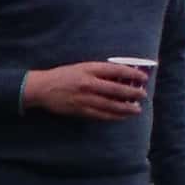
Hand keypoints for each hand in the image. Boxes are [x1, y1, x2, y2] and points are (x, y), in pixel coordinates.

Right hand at [24, 59, 151, 120]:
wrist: (41, 88)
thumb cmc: (62, 76)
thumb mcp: (82, 67)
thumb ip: (100, 71)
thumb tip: (121, 77)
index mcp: (89, 69)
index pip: (117, 71)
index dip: (132, 75)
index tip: (144, 78)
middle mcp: (88, 84)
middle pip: (117, 89)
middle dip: (133, 93)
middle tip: (143, 96)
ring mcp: (84, 98)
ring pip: (111, 105)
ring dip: (126, 108)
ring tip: (137, 110)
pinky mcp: (79, 110)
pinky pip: (100, 115)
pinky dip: (113, 116)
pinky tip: (121, 116)